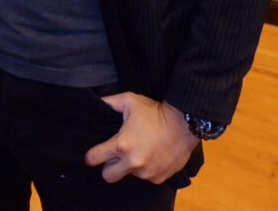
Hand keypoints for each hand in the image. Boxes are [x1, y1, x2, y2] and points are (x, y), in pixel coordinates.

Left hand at [83, 93, 198, 183]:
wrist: (185, 124)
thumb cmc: (155, 111)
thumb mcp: (129, 100)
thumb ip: (109, 102)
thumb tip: (95, 103)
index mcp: (121, 145)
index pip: (94, 159)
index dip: (91, 156)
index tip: (94, 153)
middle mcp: (133, 162)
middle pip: (108, 176)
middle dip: (108, 167)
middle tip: (116, 155)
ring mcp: (147, 173)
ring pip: (129, 175)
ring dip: (130, 166)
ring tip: (140, 150)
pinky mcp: (159, 178)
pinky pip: (146, 177)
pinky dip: (146, 169)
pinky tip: (152, 155)